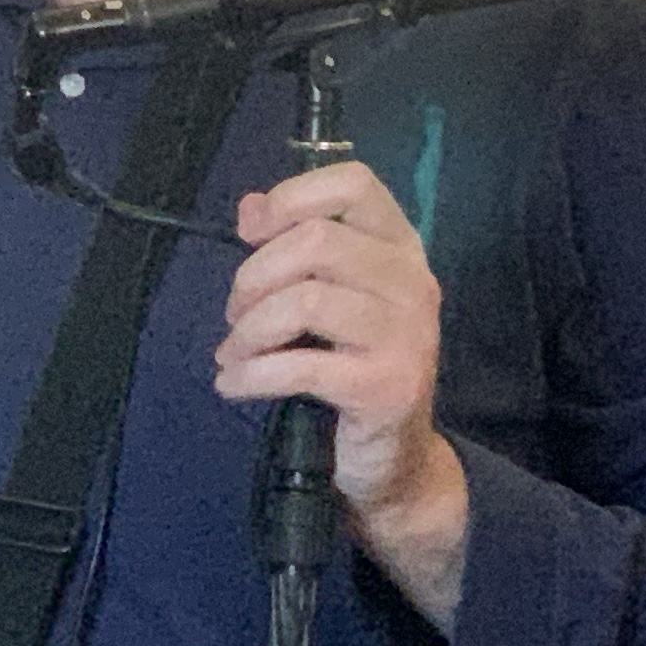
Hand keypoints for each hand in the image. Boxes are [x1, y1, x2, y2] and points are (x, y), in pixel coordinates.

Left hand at [216, 161, 468, 616]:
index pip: (355, 184)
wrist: (395, 462)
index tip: (251, 232)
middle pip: (317, 241)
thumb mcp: (330, 299)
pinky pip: (301, 366)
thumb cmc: (352, 367)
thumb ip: (295, 248)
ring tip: (232, 354)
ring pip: (305, 300)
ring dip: (249, 329)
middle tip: (235, 315)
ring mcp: (407, 336)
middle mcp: (413, 283)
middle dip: (255, 276)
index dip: (292, 197)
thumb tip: (250, 206)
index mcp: (401, 248)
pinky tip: (233, 384)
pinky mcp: (387, 387)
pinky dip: (251, 373)